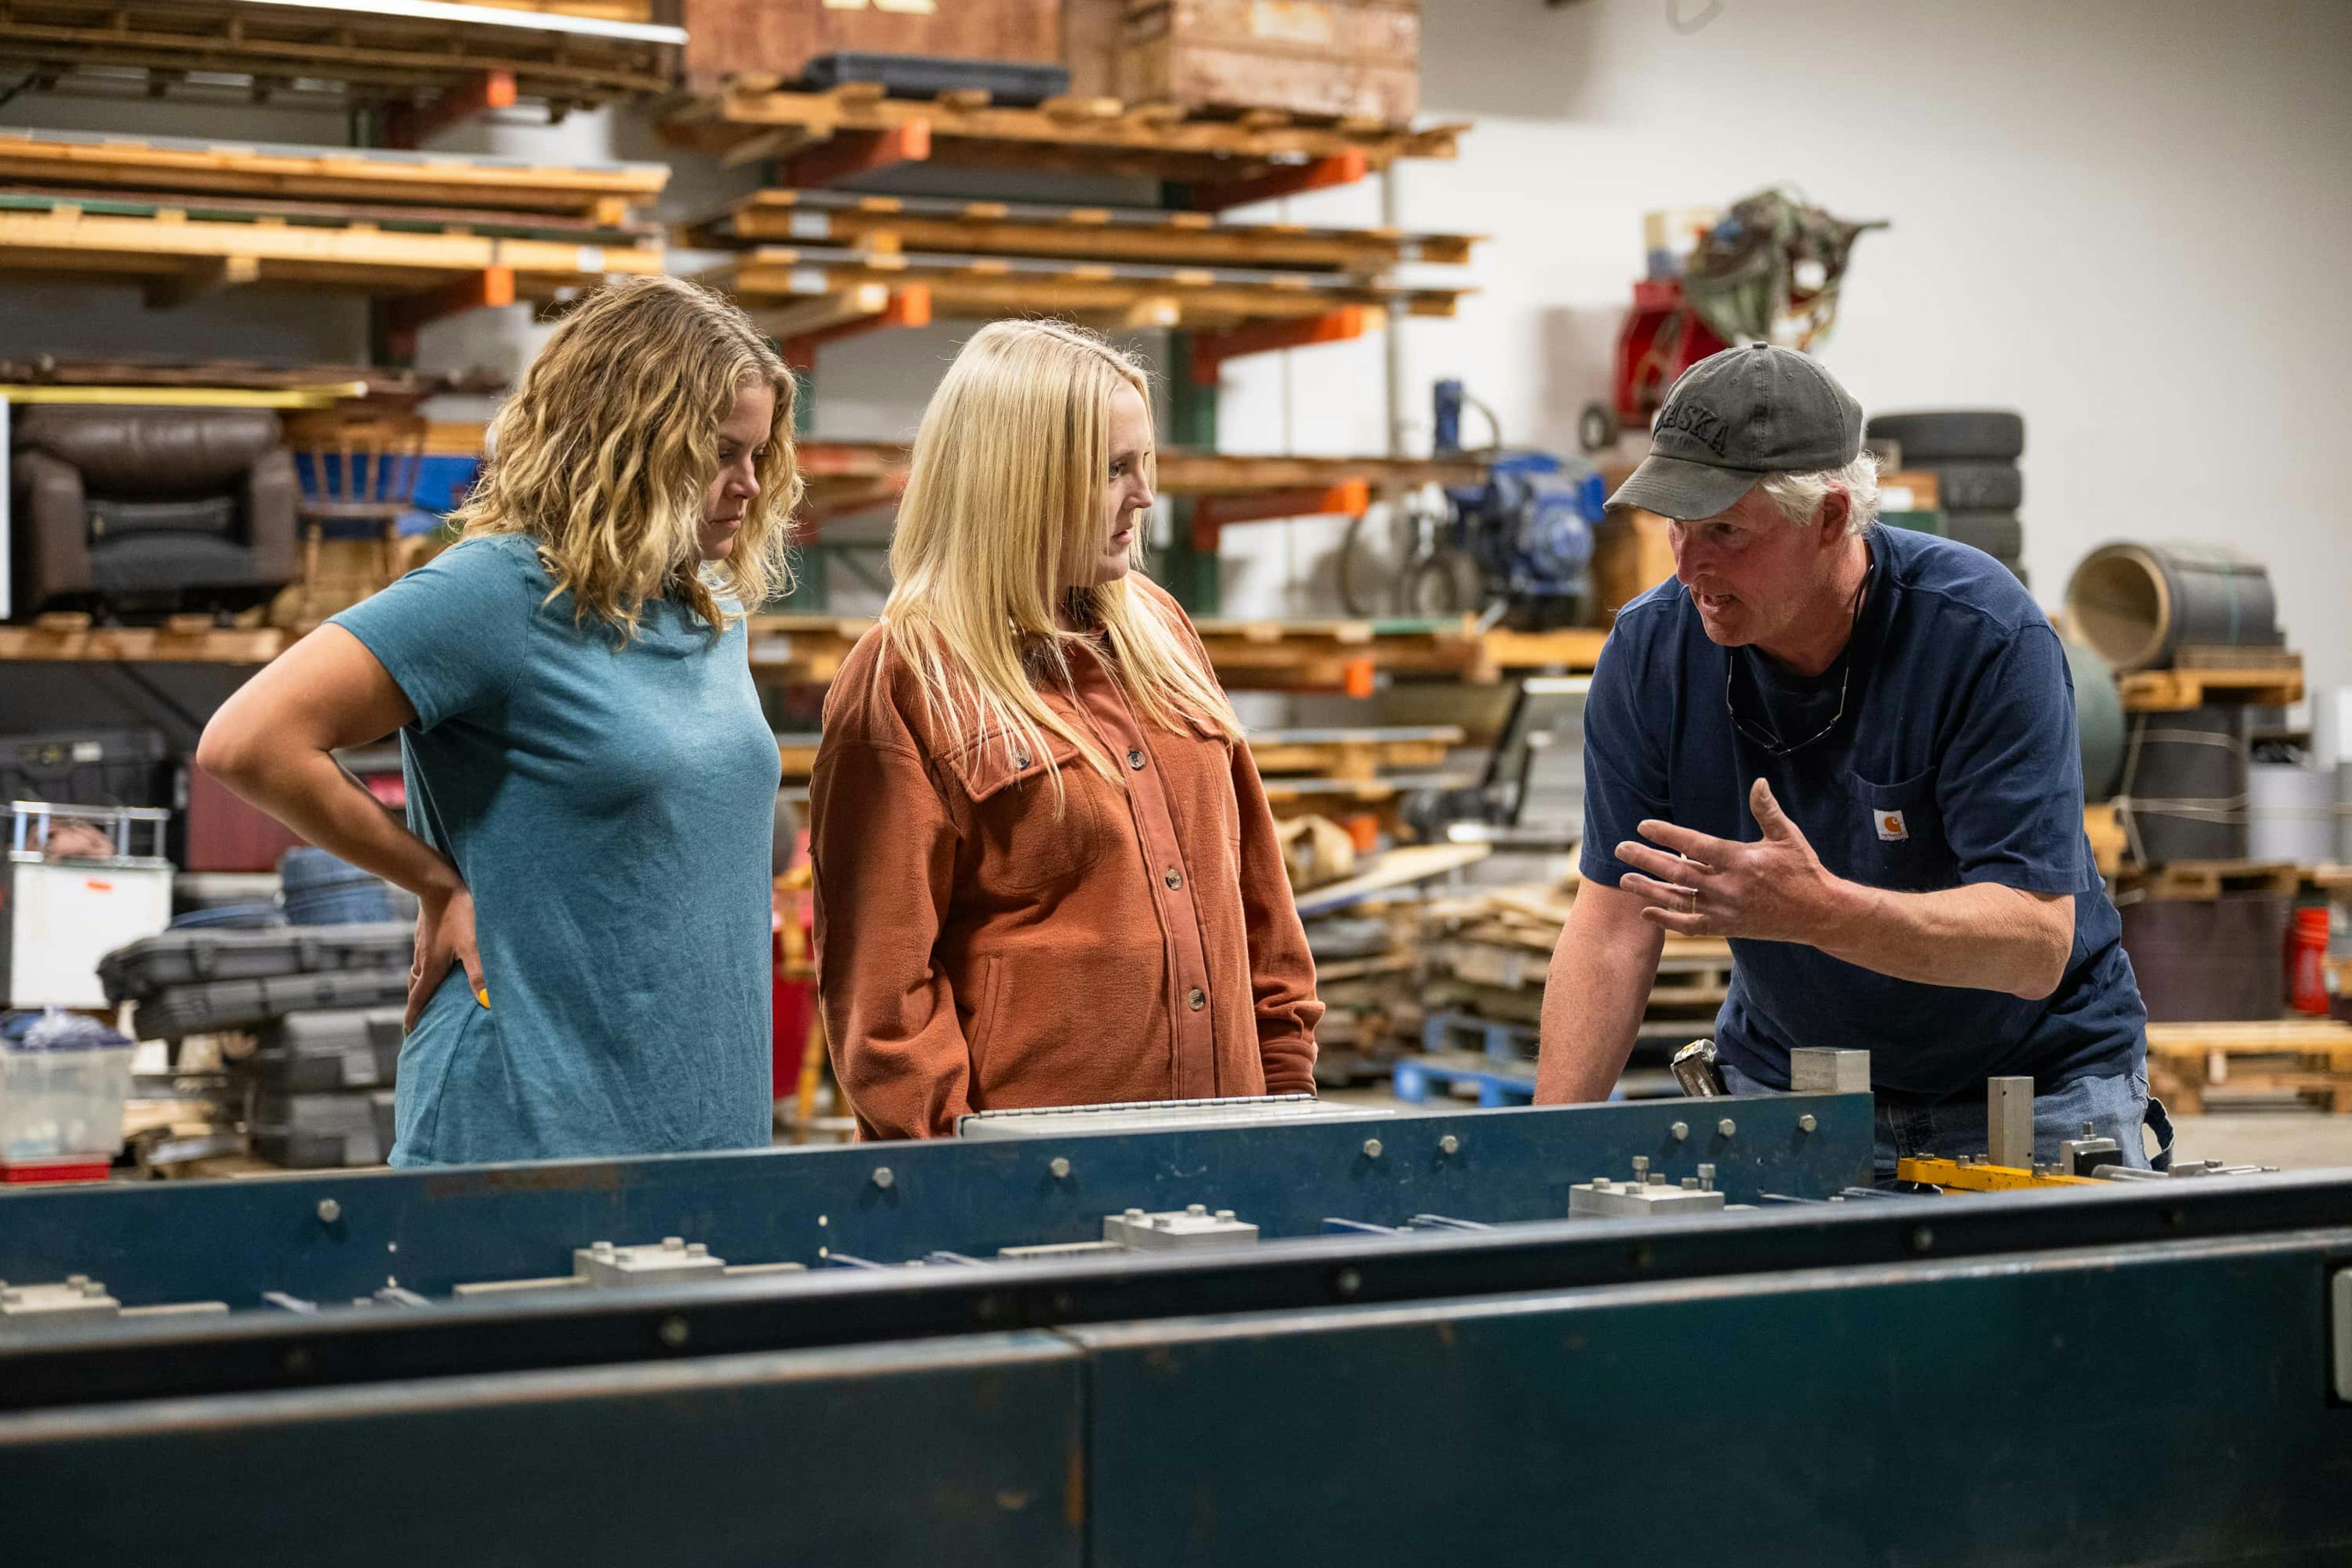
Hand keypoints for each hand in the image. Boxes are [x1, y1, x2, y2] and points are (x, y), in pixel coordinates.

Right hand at [407, 883, 485, 1032]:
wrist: (439, 883)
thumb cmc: (458, 914)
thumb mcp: (471, 945)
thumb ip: (478, 973)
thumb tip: (485, 1002)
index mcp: (430, 967)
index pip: (419, 999)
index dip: (414, 1017)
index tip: (409, 1033)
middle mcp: (423, 959)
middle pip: (415, 989)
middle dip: (416, 1006)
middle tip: (417, 1021)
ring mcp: (422, 945)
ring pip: (418, 973)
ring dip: (419, 988)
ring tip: (425, 997)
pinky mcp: (426, 934)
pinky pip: (422, 959)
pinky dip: (425, 971)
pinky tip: (435, 966)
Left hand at [1614, 777, 1844, 941]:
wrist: (1818, 913)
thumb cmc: (1803, 871)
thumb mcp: (1787, 837)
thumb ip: (1767, 810)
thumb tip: (1759, 782)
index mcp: (1740, 861)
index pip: (1694, 845)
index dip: (1667, 834)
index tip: (1644, 825)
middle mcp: (1727, 887)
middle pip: (1677, 872)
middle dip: (1646, 859)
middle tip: (1621, 849)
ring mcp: (1725, 909)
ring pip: (1678, 899)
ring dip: (1648, 889)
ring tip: (1623, 879)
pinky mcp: (1727, 927)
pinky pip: (1689, 925)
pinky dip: (1666, 920)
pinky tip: (1646, 911)